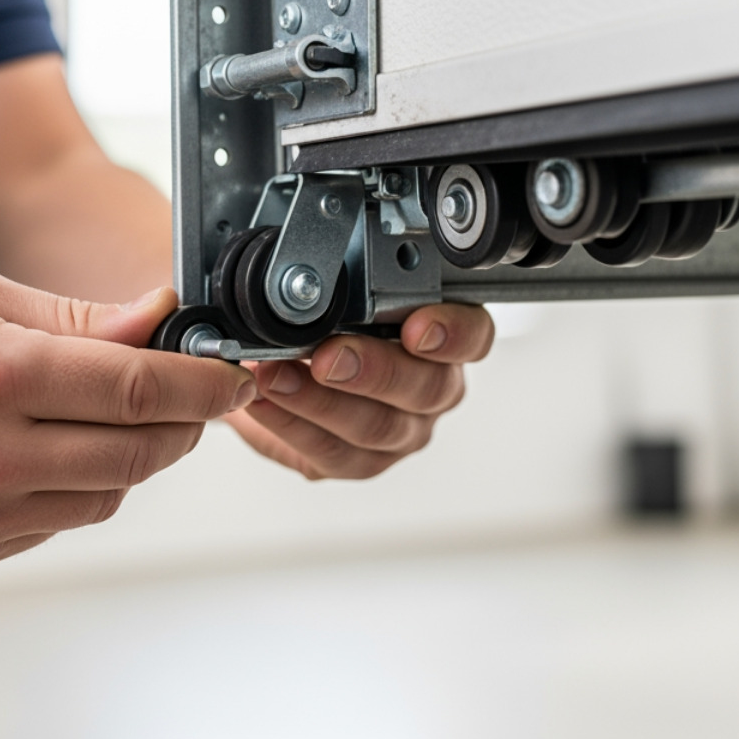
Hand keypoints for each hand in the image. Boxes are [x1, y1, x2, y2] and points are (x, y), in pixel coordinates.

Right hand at [0, 269, 252, 569]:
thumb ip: (78, 317)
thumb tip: (158, 319)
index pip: (136, 389)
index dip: (202, 384)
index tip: (233, 375)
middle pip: (136, 451)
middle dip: (184, 422)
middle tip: (193, 392)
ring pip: (107, 494)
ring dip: (135, 454)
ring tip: (119, 414)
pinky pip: (60, 520)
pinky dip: (81, 485)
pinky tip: (59, 447)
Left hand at [225, 304, 494, 478]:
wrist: (277, 373)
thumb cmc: (320, 328)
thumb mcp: (335, 295)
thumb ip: (339, 288)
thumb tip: (311, 276)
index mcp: (442, 337)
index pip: (473, 335)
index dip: (452, 334)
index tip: (418, 329)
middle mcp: (432, 387)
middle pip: (425, 388)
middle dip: (372, 370)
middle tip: (327, 356)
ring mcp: (402, 430)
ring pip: (377, 427)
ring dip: (319, 400)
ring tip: (276, 376)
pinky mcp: (362, 461)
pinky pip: (335, 453)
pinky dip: (293, 426)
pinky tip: (265, 403)